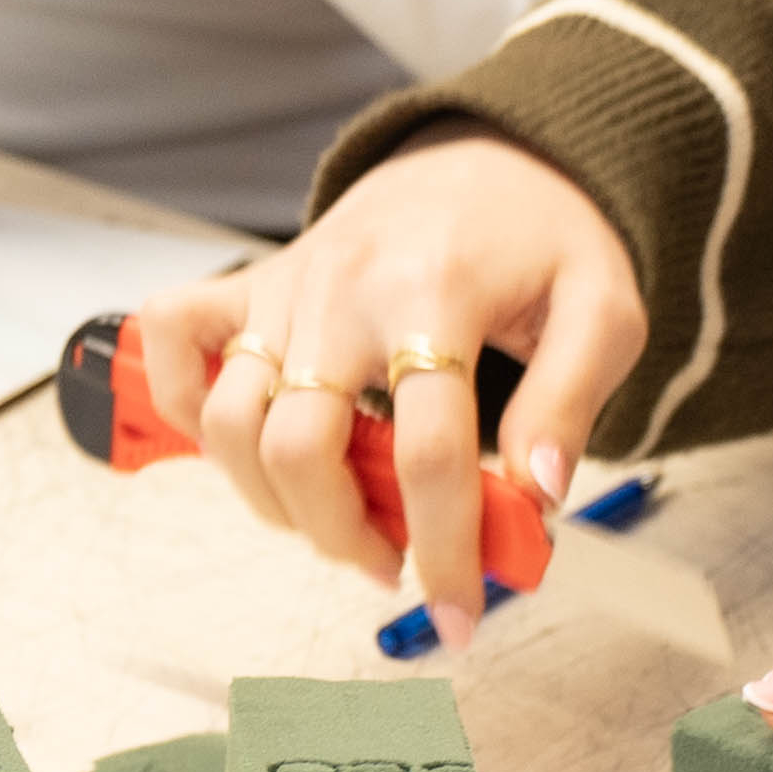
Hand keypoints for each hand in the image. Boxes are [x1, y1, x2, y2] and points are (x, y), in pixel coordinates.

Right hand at [130, 131, 649, 648]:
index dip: (443, 549)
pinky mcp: (251, 281)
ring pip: (230, 421)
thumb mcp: (602, 310)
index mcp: (435, 294)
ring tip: (341, 517)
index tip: (459, 616)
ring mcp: (285, 285)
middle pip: (298, 446)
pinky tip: (251, 442)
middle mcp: (343, 290)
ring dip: (276, 500)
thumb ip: (570, 402)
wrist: (490, 156)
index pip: (427, 451)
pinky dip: (185, 401)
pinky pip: (170, 338)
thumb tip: (535, 494)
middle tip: (395, 560)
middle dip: (342, 535)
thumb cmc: (543, 237)